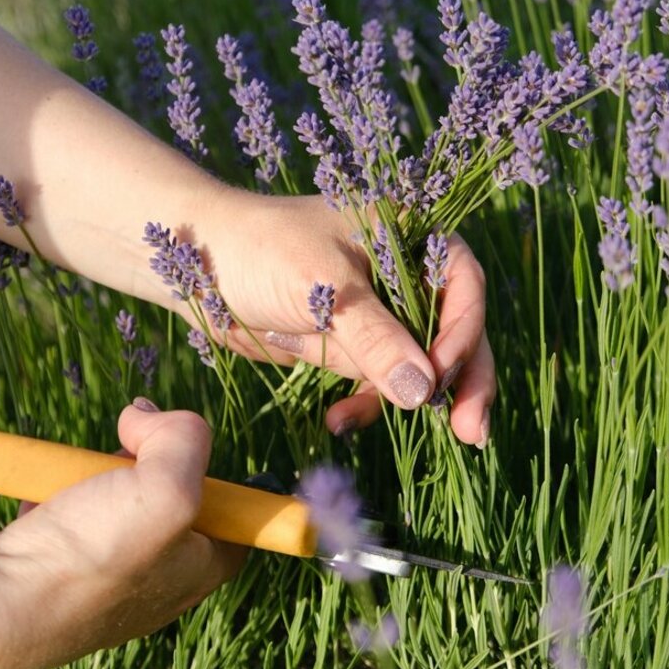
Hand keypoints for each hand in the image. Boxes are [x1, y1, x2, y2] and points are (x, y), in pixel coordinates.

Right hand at [0, 402, 244, 668]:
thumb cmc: (90, 558)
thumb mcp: (167, 490)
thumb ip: (186, 440)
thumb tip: (150, 415)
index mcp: (201, 566)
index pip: (234, 510)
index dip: (216, 469)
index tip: (187, 448)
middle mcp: (160, 573)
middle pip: (173, 491)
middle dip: (151, 458)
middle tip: (129, 448)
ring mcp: (110, 569)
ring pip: (122, 494)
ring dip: (102, 469)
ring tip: (82, 474)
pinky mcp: (66, 560)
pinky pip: (76, 507)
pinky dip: (64, 489)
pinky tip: (50, 494)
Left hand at [191, 193, 495, 445]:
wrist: (197, 266)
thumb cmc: (259, 252)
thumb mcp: (323, 289)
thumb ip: (377, 338)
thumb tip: (424, 391)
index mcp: (406, 236)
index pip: (461, 284)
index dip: (462, 332)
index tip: (439, 376)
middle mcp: (401, 273)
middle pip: (452, 330)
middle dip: (459, 381)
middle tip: (471, 432)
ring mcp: (378, 313)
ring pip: (415, 364)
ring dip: (397, 399)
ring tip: (349, 419)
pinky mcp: (352, 343)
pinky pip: (376, 381)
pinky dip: (363, 404)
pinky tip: (338, 420)